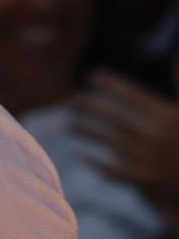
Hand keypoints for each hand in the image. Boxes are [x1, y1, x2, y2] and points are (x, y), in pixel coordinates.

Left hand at [72, 70, 178, 201]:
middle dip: (91, 106)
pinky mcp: (146, 181)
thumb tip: (175, 57)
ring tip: (70, 125)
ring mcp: (148, 159)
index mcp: (165, 116)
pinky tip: (83, 156)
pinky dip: (99, 164)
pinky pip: (116, 172)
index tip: (93, 75)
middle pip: (114, 117)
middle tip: (70, 97)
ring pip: (110, 142)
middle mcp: (154, 136)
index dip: (111, 84)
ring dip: (88, 132)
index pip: (133, 95)